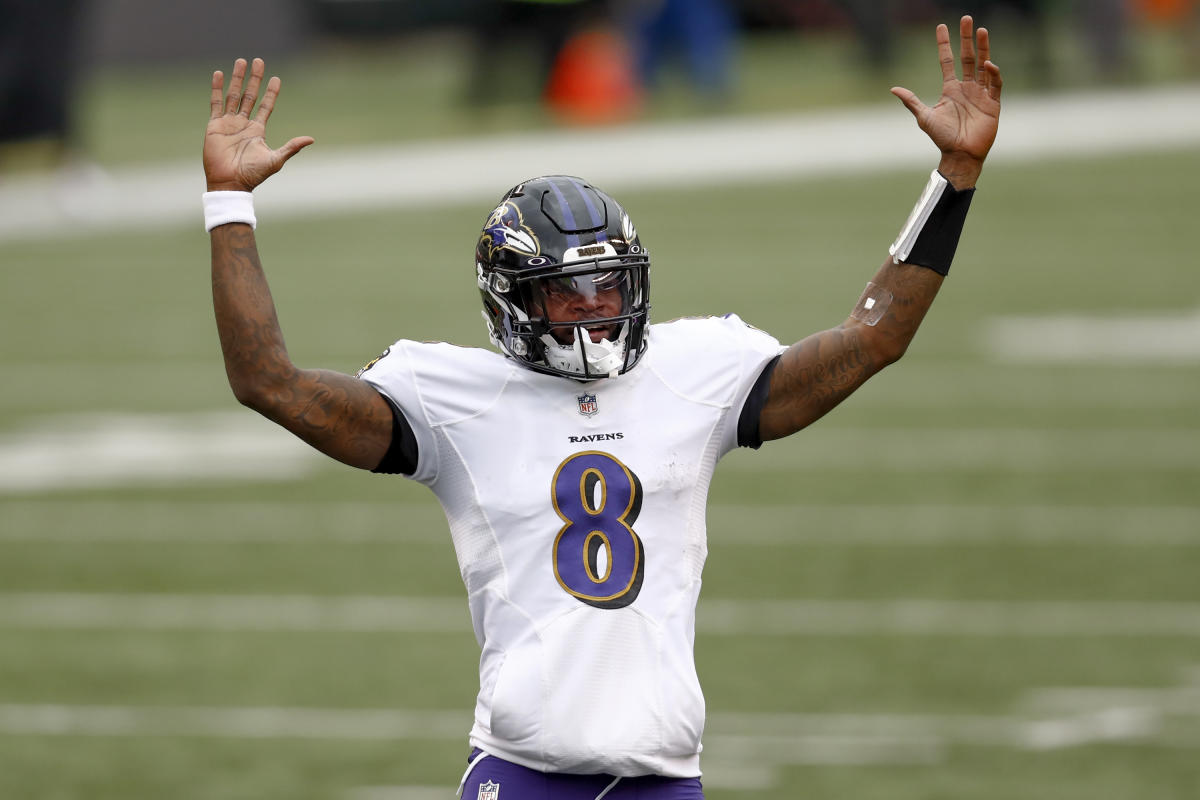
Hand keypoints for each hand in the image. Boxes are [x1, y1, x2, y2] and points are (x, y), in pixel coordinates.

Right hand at [204, 58, 313, 191]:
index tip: (276, 78)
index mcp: (258, 130)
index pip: (266, 106)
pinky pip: (216, 103)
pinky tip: (219, 74)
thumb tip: (311, 139)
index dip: (271, 93)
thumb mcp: (275, 159)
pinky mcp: (214, 125)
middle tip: (259, 61)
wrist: (230, 183)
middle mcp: (244, 124)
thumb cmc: (253, 174)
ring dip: (237, 78)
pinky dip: (217, 88)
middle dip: (255, 79)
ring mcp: (229, 123)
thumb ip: (291, 147)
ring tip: (241, 61)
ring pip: (233, 95)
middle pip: (250, 95)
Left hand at [891, 16, 1001, 187]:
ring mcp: (981, 94)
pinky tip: (988, 64)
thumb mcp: (924, 117)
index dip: (944, 44)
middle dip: (967, 39)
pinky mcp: (993, 103)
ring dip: (983, 48)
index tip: (941, 27)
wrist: (959, 155)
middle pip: (968, 57)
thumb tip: (893, 88)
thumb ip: (911, 101)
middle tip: (966, 19)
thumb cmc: (942, 138)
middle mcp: (966, 88)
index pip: (948, 61)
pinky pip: (995, 84)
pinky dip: (993, 74)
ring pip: (983, 65)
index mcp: (950, 89)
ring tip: (982, 30)